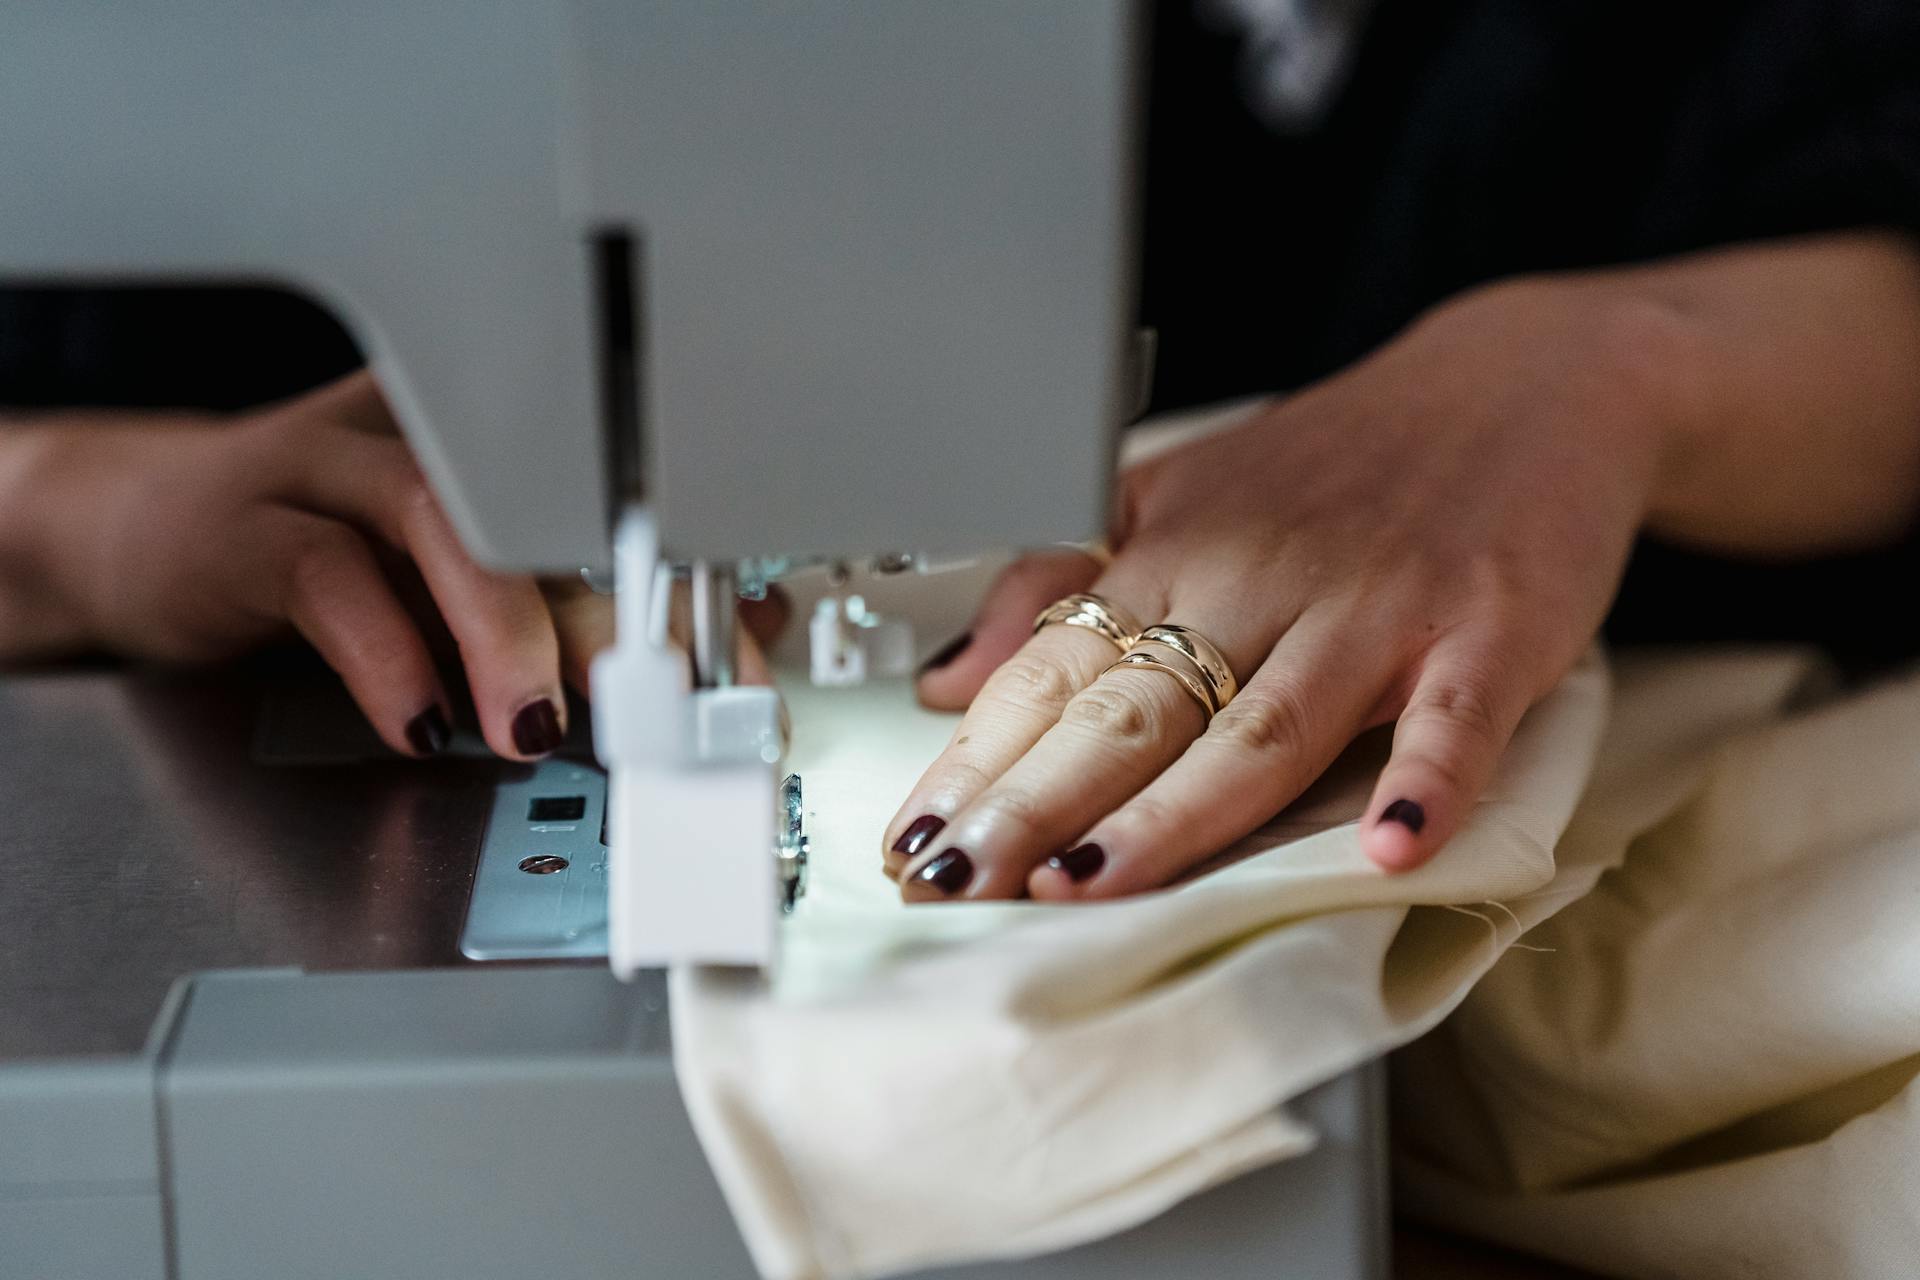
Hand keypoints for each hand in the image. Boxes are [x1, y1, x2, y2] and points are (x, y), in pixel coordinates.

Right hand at [0, 371, 782, 758]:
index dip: (686, 589)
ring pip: (438, 514)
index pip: (614, 501)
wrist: (143, 530)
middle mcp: (420, 431)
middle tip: (671, 705)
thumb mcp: (466, 577)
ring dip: (503, 630)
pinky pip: (325, 574)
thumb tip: (732, 632)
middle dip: (620, 614)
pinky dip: (385, 653)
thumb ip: (581, 602)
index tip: (739, 671)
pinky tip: (419, 721)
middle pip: (542, 500)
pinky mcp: (246, 525)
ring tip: (538, 721)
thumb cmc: (327, 552)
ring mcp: (328, 467)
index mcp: (491, 434)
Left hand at [883, 278, 1673, 898]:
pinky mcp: (1488, 629)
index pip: (1054, 671)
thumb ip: (1066, 581)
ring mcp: (1377, 608)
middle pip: (1132, 707)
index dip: (977, 758)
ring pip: (1263, 726)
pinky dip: (1425, 780)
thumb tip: (953, 678)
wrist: (1527, 381)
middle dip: (1034, 801)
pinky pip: (1453, 715)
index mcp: (1179, 553)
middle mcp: (1264, 579)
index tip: (912, 838)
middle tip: (955, 879)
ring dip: (1176, 811)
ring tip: (1094, 882)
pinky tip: (1386, 846)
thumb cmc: (1345, 460)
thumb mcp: (1183, 492)